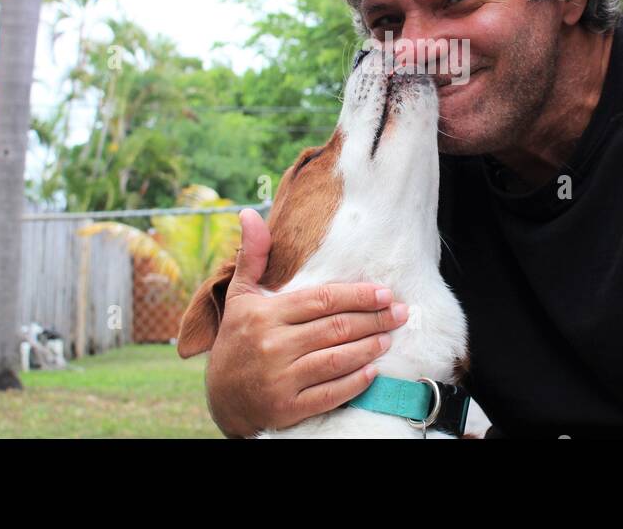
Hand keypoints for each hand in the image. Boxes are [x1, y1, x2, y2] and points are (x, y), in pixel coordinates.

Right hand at [205, 208, 409, 437]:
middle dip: (373, 319)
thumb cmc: (237, 340)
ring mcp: (280, 379)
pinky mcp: (287, 408)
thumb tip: (250, 213)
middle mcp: (272, 345)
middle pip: (335, 328)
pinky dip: (354, 382)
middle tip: (399, 313)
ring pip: (336, 359)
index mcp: (264, 314)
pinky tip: (372, 371)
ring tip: (388, 338)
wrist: (222, 399)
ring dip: (369, 348)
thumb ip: (252, 256)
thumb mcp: (239, 296)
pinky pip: (330, 393)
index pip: (321, 300)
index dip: (356, 295)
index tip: (384, 292)